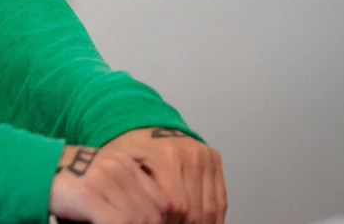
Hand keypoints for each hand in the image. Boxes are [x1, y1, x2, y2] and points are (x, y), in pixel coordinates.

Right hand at [47, 143, 172, 223]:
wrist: (35, 170)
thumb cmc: (70, 182)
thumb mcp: (106, 180)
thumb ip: (129, 193)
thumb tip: (153, 218)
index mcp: (128, 162)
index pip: (163, 197)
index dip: (163, 220)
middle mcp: (120, 167)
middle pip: (155, 210)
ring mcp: (105, 179)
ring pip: (140, 218)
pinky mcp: (89, 193)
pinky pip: (119, 222)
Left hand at [100, 127, 225, 223]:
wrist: (143, 128)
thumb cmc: (131, 152)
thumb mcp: (123, 170)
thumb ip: (134, 192)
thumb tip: (146, 218)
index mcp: (165, 154)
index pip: (176, 204)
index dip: (167, 221)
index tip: (158, 223)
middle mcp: (188, 151)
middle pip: (194, 208)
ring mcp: (204, 154)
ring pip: (210, 208)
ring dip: (199, 223)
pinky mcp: (213, 159)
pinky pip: (220, 199)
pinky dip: (213, 218)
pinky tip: (201, 223)